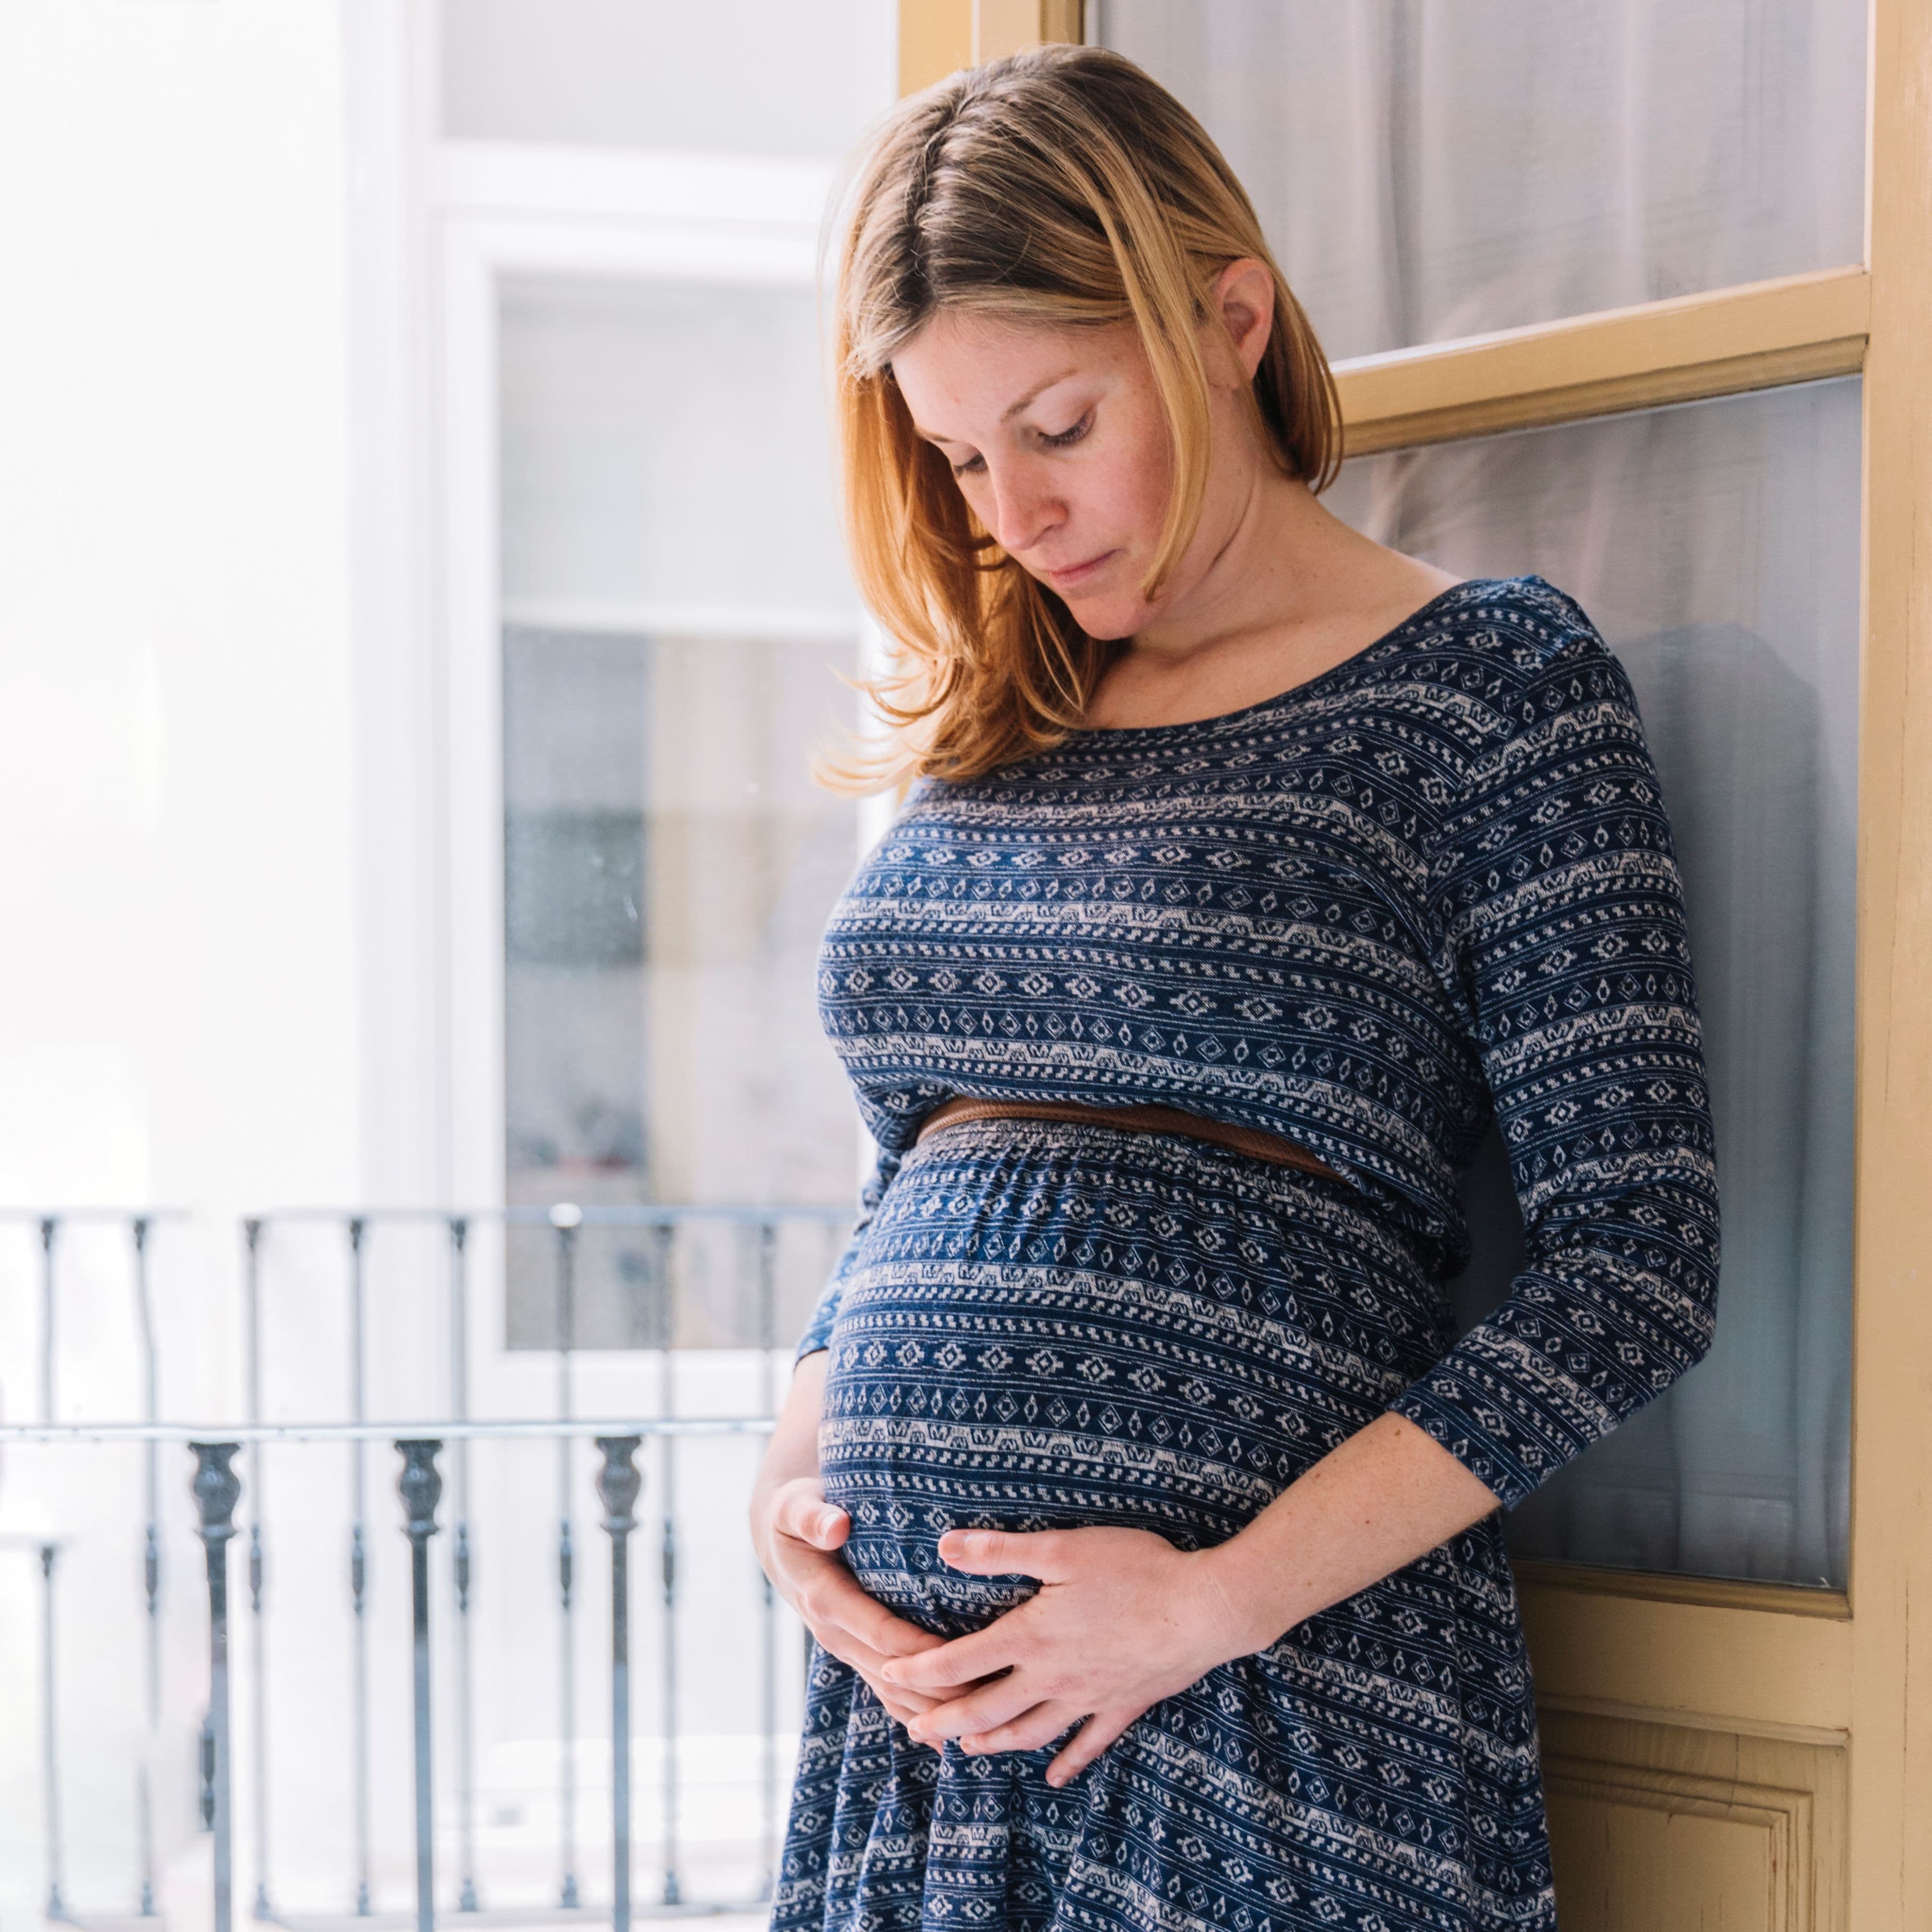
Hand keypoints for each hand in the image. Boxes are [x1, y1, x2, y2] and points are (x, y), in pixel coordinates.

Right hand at [753, 1476, 972, 1729]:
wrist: (777, 1541)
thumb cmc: (792, 1515)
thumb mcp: (793, 1507)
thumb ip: (813, 1517)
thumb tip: (837, 1527)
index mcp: (825, 1599)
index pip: (882, 1633)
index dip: (922, 1649)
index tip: (963, 1656)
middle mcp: (834, 1633)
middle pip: (893, 1672)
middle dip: (938, 1687)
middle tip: (989, 1695)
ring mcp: (844, 1649)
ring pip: (890, 1691)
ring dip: (932, 1709)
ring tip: (981, 1721)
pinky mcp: (854, 1653)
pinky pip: (885, 1692)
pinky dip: (915, 1713)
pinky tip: (948, 1739)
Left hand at [880, 1525, 1248, 1785]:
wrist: (1204, 1608)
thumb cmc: (1135, 1569)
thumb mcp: (1061, 1549)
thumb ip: (1000, 1552)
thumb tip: (943, 1546)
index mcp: (1030, 1637)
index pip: (960, 1661)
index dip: (920, 1669)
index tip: (886, 1673)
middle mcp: (1052, 1677)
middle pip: (986, 1709)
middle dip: (944, 1721)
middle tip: (913, 1729)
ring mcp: (1089, 1697)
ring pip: (1030, 1732)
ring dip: (994, 1742)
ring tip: (968, 1749)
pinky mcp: (1124, 1704)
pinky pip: (1089, 1743)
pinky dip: (1069, 1762)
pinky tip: (1056, 1778)